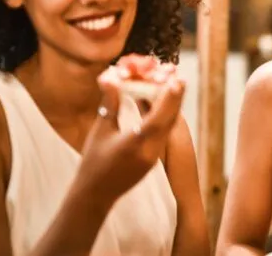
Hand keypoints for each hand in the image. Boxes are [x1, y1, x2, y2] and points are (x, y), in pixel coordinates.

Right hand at [73, 73, 184, 205]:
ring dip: (171, 106)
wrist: (96, 194)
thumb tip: (110, 77)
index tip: (177, 80)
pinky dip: (165, 117)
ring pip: (169, 126)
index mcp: (136, 144)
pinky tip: (164, 104)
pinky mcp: (154, 158)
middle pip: (169, 120)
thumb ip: (110, 104)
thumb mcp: (101, 131)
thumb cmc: (93, 161)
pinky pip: (164, 133)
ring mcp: (155, 156)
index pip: (158, 118)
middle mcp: (150, 151)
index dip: (169, 98)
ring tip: (173, 86)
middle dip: (174, 97)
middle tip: (178, 77)